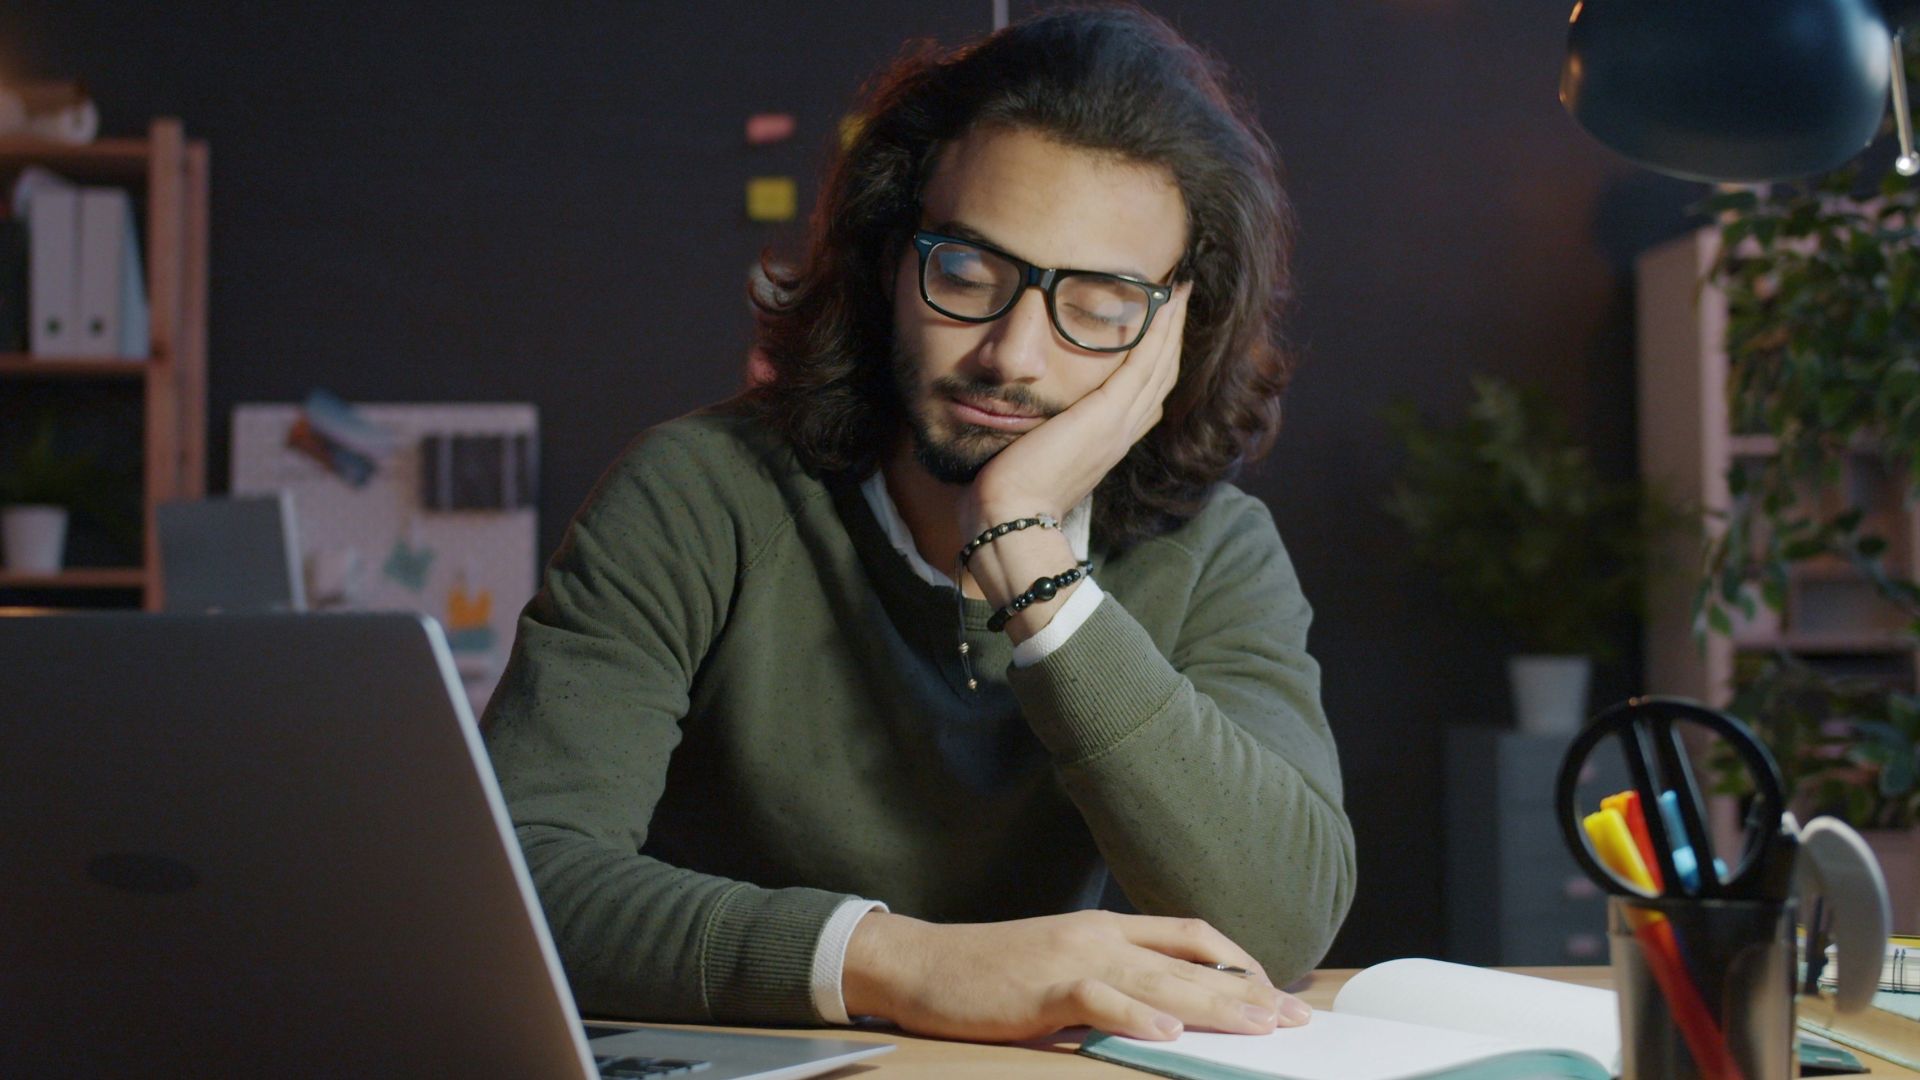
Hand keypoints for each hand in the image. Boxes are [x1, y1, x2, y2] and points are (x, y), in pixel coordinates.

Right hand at [841, 908, 1308, 1042]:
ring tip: (1260, 1026)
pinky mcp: (1044, 986)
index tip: (1275, 992)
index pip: (1190, 937)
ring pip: (1158, 981)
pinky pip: (1100, 1000)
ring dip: (1214, 1006)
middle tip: (1292, 1017)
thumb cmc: (988, 974)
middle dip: (1247, 991)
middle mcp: (1099, 936)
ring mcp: (1073, 957)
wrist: (921, 963)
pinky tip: (1169, 1035)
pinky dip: (1136, 1017)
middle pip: (1189, 962)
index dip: (1239, 963)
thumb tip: (1164, 1017)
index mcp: (1106, 929)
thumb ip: (1110, 983)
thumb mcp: (1060, 968)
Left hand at [963, 282, 1190, 529]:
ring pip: (1160, 365)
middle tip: (1181, 296)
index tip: (1161, 329)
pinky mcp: (1108, 414)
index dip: (1157, 360)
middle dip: (1173, 335)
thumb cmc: (1011, 494)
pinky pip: (1144, 363)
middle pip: (1162, 376)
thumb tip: (1029, 417)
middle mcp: (1121, 432)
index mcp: (1107, 442)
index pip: (1145, 395)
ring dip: (1173, 324)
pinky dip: (1160, 331)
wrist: (1010, 516)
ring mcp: (1119, 424)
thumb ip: (1043, 432)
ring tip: (1180, 289)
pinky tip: (1166, 303)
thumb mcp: (1034, 454)